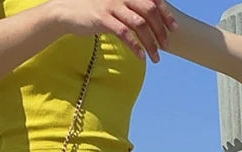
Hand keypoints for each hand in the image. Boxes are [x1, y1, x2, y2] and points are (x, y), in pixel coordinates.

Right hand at [49, 0, 176, 61]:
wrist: (67, 10)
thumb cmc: (93, 9)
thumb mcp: (115, 5)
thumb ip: (131, 9)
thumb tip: (149, 21)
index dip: (166, 13)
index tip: (174, 28)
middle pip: (150, 10)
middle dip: (161, 29)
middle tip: (166, 45)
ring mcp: (113, 5)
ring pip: (139, 24)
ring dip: (151, 42)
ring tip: (156, 57)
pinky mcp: (103, 18)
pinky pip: (124, 33)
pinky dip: (135, 46)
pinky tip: (141, 57)